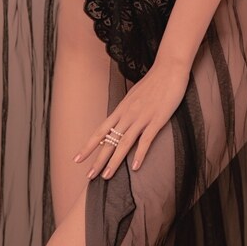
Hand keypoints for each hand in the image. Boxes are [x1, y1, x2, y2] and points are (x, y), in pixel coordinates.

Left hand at [74, 60, 190, 180]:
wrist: (169, 69)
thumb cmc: (153, 82)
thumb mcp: (134, 96)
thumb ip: (127, 110)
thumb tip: (119, 122)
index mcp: (121, 109)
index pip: (101, 131)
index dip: (89, 146)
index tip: (77, 159)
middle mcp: (128, 114)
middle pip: (109, 140)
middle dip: (98, 159)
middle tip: (88, 175)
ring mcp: (142, 117)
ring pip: (124, 143)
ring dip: (114, 161)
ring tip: (106, 176)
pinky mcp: (157, 119)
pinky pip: (146, 140)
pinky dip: (140, 154)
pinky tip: (135, 167)